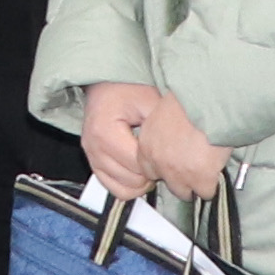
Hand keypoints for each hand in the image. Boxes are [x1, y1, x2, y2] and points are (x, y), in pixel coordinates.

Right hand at [77, 82, 165, 198]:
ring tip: (150, 164)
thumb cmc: (127, 89)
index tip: (166, 151)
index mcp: (105, 132)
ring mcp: (91, 156)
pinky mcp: (93, 162)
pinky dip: (128, 184)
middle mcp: (94, 147)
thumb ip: (163, 125)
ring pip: (121, 190)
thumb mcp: (150, 100)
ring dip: (139, 182)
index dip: (158, 163)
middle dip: (150, 174)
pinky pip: (111, 187)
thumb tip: (183, 147)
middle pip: (131, 181)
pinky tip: (139, 169)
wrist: (107, 84)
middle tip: (160, 157)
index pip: (138, 165)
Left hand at [132, 95, 233, 200]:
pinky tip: (217, 171)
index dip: (164, 167)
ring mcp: (179, 173)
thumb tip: (173, 139)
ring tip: (207, 171)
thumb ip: (164, 131)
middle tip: (194, 166)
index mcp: (147, 144)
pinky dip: (213, 184)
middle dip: (180, 178)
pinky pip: (206, 192)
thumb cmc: (191, 100)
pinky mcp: (200, 179)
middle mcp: (159, 162)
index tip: (176, 164)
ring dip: (195, 184)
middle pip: (167, 183)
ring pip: (185, 192)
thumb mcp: (165, 112)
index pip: (148, 170)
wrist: (210, 101)